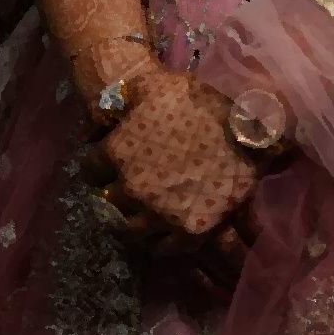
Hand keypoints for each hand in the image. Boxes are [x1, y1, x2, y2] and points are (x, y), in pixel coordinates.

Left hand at [93, 66, 258, 241]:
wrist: (243, 118)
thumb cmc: (195, 97)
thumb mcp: (152, 85)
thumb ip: (125, 95)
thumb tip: (107, 103)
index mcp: (117, 152)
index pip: (90, 168)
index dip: (98, 165)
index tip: (106, 163)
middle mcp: (131, 187)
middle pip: (109, 201)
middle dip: (116, 193)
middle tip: (129, 186)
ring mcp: (158, 214)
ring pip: (133, 229)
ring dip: (136, 219)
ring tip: (146, 211)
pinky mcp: (188, 232)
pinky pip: (164, 248)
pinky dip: (163, 243)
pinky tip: (166, 233)